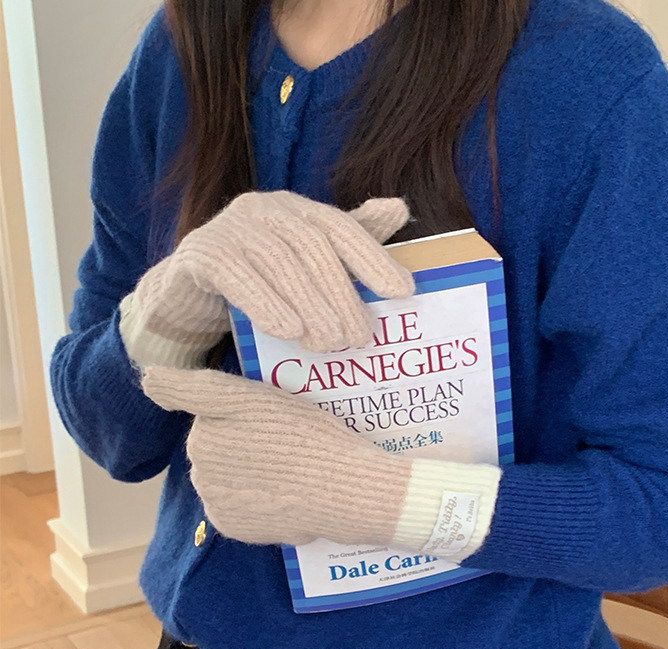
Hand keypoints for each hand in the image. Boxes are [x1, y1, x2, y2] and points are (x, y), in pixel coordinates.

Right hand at [120, 192, 413, 368]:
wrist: (185, 300)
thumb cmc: (255, 286)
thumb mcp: (303, 269)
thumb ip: (346, 243)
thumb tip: (399, 207)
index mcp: (295, 210)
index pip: (340, 228)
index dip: (373, 258)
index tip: (403, 293)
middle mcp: (263, 208)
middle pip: (311, 247)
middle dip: (341, 294)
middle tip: (361, 337)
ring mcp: (227, 226)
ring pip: (277, 262)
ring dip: (310, 306)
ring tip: (331, 344)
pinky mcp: (198, 253)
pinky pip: (235, 275)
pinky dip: (264, 303)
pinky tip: (287, 331)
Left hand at [142, 366, 413, 546]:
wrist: (344, 491)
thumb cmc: (307, 436)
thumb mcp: (253, 397)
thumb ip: (193, 388)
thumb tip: (147, 379)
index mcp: (204, 428)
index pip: (205, 409)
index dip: (234, 411)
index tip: (263, 420)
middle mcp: (199, 464)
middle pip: (215, 444)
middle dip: (241, 442)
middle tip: (284, 442)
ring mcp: (213, 499)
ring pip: (223, 476)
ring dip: (247, 472)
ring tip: (288, 470)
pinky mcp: (230, 526)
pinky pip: (233, 507)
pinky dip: (252, 501)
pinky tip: (282, 494)